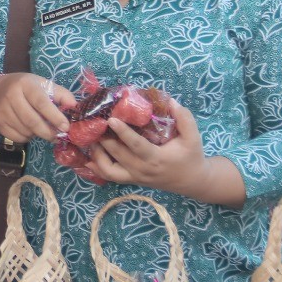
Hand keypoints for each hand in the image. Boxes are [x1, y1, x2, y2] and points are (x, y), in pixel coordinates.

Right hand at [0, 73, 76, 144]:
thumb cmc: (26, 88)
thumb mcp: (43, 85)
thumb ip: (61, 95)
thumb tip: (75, 107)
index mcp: (26, 84)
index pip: (41, 102)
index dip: (54, 116)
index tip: (65, 127)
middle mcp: (11, 96)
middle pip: (32, 121)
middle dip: (48, 132)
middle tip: (57, 136)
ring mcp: (2, 110)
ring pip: (25, 131)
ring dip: (38, 135)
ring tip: (42, 129)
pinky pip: (17, 137)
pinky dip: (28, 138)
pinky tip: (29, 130)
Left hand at [87, 98, 207, 196]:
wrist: (191, 181)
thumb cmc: (191, 156)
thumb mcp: (193, 137)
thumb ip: (185, 119)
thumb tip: (171, 101)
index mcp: (156, 159)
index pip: (136, 145)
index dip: (123, 133)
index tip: (111, 119)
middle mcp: (142, 170)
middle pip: (118, 155)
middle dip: (103, 139)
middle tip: (93, 123)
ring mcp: (135, 177)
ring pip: (109, 170)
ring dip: (97, 154)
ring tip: (91, 138)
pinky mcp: (131, 180)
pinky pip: (110, 177)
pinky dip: (97, 167)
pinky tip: (88, 156)